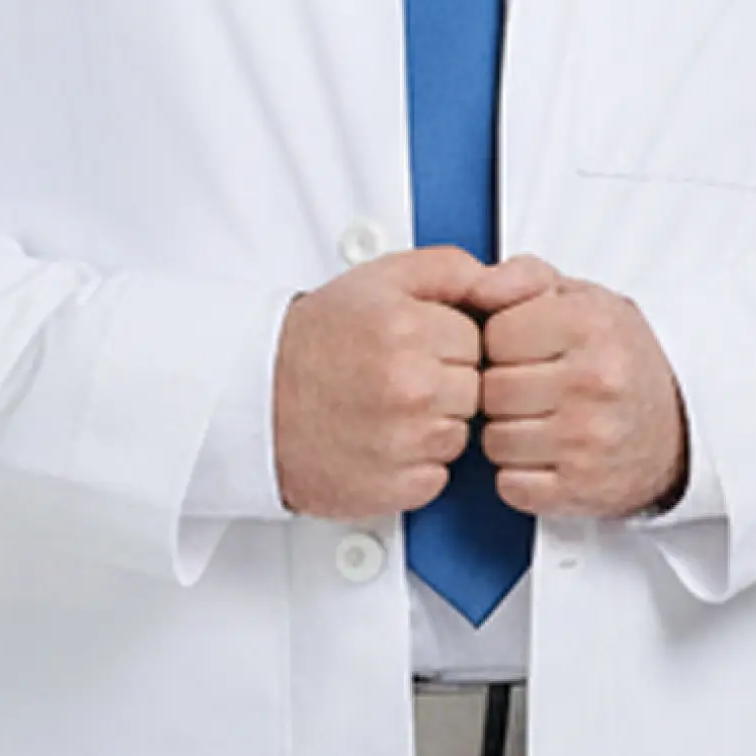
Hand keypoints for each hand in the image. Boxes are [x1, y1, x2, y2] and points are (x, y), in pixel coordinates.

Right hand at [274, 246, 486, 516]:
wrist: (256, 399)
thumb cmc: (316, 339)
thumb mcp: (378, 278)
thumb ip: (448, 268)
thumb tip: (499, 281)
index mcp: (408, 329)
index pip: (478, 341)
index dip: (448, 343)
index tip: (416, 345)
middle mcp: (409, 387)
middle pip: (474, 390)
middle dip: (445, 383)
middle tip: (396, 376)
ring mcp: (403, 441)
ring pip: (459, 435)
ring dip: (431, 426)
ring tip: (384, 408)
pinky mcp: (393, 487)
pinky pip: (436, 477)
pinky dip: (414, 466)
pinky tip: (380, 441)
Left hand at [472, 256, 688, 517]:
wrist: (680, 427)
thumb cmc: (617, 356)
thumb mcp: (582, 298)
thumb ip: (524, 277)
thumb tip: (476, 288)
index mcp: (591, 325)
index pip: (495, 334)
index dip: (500, 341)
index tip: (523, 348)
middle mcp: (593, 382)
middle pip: (491, 390)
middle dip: (499, 388)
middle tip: (529, 387)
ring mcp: (588, 441)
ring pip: (494, 440)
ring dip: (506, 433)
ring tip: (537, 420)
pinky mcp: (582, 490)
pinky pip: (510, 486)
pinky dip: (518, 475)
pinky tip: (544, 455)